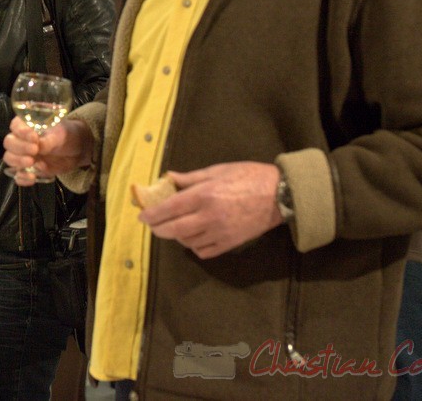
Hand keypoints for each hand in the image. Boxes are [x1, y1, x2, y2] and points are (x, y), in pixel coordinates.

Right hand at [2, 117, 94, 185]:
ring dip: (18, 162)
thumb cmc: (67, 135)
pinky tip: (32, 178)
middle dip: (19, 148)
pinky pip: (18, 176)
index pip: (15, 125)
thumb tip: (39, 146)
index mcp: (28, 125)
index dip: (21, 131)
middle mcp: (22, 139)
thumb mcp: (61, 134)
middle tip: (35, 151)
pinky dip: (22, 178)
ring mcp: (23, 155)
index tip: (34, 137)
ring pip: (9, 158)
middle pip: (9, 143)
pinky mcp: (28, 170)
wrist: (77, 150)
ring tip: (32, 163)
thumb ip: (49, 140)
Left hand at [139, 162, 281, 259]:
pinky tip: (194, 236)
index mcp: (205, 195)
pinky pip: (204, 251)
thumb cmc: (248, 177)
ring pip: (187, 242)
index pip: (169, 208)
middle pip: (174, 230)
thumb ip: (190, 178)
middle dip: (159, 229)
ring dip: (176, 236)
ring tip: (175, 226)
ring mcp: (220, 233)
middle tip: (153, 225)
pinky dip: (194, 246)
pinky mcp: (230, 244)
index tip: (142, 216)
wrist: (279, 195)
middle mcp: (209, 216)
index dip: (152, 214)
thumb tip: (168, 178)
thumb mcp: (217, 170)